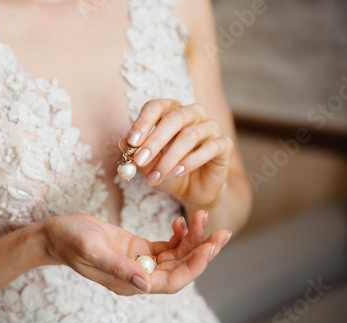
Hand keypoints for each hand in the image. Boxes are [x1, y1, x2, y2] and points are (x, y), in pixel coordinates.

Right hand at [42, 211, 230, 294]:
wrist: (57, 233)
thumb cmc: (70, 241)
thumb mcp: (92, 249)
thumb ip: (118, 267)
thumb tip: (145, 284)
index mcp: (130, 282)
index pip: (171, 281)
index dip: (193, 266)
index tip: (210, 248)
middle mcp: (139, 275)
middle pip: (180, 268)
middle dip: (202, 251)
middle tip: (222, 232)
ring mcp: (140, 261)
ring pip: (176, 256)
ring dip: (193, 240)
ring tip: (204, 217)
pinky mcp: (138, 248)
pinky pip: (166, 246)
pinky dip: (178, 235)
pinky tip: (182, 222)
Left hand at [119, 99, 233, 205]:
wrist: (192, 190)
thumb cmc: (168, 170)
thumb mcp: (148, 164)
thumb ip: (136, 152)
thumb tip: (123, 143)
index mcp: (170, 112)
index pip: (156, 107)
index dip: (143, 122)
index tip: (131, 142)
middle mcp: (192, 114)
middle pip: (174, 118)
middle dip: (154, 140)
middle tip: (140, 160)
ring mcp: (210, 127)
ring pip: (190, 135)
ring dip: (169, 158)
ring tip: (155, 177)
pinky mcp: (224, 144)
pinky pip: (210, 148)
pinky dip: (190, 161)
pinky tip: (177, 173)